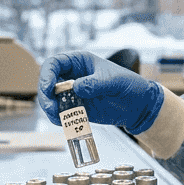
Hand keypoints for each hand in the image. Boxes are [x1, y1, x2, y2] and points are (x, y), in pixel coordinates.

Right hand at [37, 51, 164, 134]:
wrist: (138, 105)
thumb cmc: (128, 85)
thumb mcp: (114, 81)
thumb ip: (96, 83)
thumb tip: (76, 87)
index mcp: (79, 62)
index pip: (54, 63)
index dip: (46, 74)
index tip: (47, 88)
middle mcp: (72, 76)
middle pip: (47, 83)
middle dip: (45, 95)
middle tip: (51, 107)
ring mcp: (73, 93)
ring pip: (51, 100)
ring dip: (49, 109)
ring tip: (58, 117)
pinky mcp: (77, 108)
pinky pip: (61, 113)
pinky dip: (58, 119)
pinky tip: (65, 122)